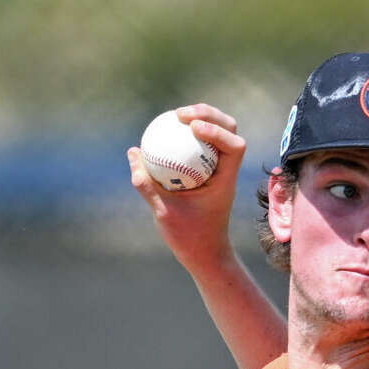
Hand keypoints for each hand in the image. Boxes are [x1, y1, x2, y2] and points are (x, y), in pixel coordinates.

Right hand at [128, 104, 247, 274]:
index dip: (217, 129)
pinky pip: (203, 145)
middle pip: (230, 129)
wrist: (205, 254)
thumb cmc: (188, 238)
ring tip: (176, 116)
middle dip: (209, 114)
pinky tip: (169, 131)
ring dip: (202, 119)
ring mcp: (220, 169)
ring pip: (220, 133)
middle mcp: (227, 170)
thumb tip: (133, 152)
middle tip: (180, 114)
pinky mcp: (210, 171)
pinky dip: (190, 135)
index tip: (192, 127)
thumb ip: (146, 184)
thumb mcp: (163, 212)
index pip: (235, 146)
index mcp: (225, 180)